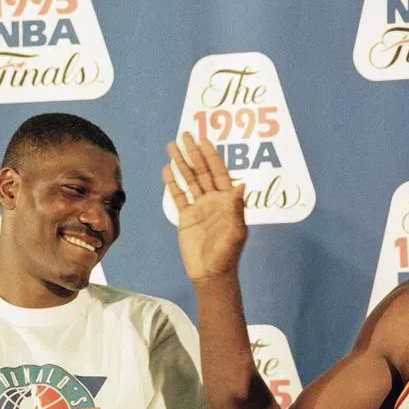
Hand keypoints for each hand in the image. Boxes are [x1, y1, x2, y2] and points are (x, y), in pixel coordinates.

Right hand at [163, 133, 246, 283]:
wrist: (211, 273)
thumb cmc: (227, 254)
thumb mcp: (235, 232)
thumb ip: (236, 208)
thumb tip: (241, 185)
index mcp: (227, 200)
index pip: (219, 172)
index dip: (211, 156)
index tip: (203, 139)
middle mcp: (213, 200)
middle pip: (202, 171)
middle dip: (193, 153)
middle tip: (184, 135)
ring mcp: (199, 208)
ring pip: (189, 180)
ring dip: (181, 163)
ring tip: (171, 146)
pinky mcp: (186, 218)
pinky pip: (179, 196)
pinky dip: (173, 183)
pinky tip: (167, 169)